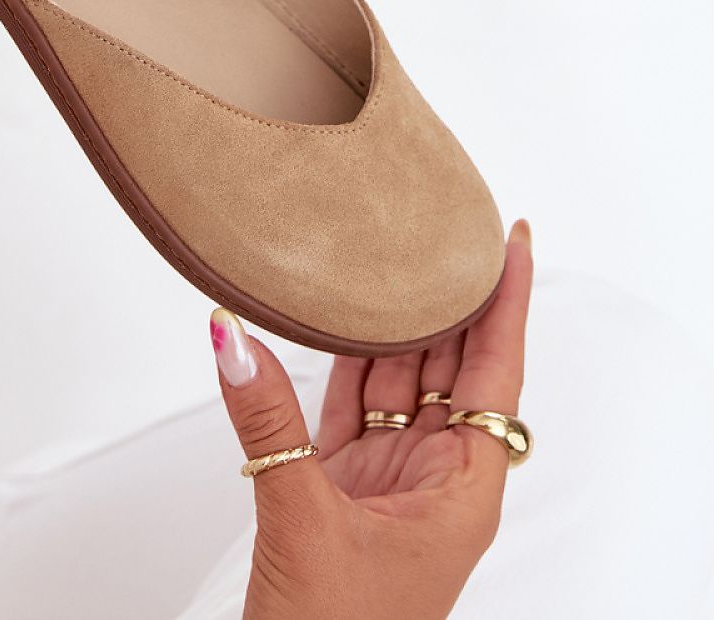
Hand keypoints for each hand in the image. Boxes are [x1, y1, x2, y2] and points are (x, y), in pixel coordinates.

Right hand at [212, 219, 532, 619]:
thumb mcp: (304, 523)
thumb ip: (268, 424)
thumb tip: (231, 338)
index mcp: (463, 488)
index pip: (498, 370)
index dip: (509, 301)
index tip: (515, 238)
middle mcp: (433, 476)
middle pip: (452, 363)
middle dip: (448, 294)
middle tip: (441, 223)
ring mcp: (386, 480)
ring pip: (396, 379)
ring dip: (389, 320)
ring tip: (387, 252)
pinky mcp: (338, 486)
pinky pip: (345, 404)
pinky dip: (334, 360)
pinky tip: (326, 315)